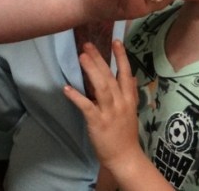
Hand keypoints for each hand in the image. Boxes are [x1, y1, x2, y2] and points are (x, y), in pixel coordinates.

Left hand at [63, 40, 141, 169]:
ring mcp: (109, 112)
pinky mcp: (98, 122)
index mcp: (128, 99)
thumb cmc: (125, 134)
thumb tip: (132, 77)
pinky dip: (76, 97)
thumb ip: (131, 93)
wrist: (125, 157)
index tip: (116, 41)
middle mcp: (120, 102)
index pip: (126, 73)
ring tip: (81, 57)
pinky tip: (66, 88)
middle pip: (110, 76)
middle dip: (99, 59)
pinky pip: (86, 107)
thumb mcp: (132, 111)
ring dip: (91, 71)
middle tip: (88, 45)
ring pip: (102, 87)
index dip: (121, 57)